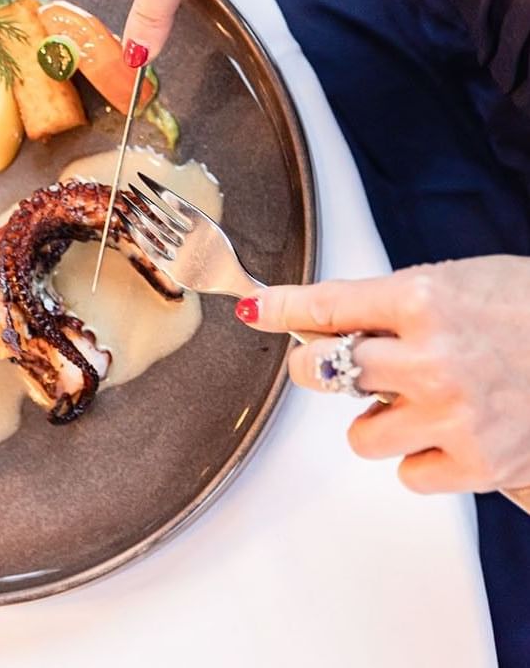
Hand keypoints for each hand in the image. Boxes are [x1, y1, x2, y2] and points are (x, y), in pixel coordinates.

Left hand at [236, 256, 529, 493]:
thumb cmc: (528, 309)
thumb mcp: (456, 282)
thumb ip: (389, 303)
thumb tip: (322, 317)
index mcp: (422, 298)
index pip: (327, 303)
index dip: (281, 307)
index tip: (254, 308)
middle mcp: (430, 357)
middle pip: (324, 371)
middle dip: (321, 366)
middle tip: (341, 362)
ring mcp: (451, 414)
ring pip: (359, 433)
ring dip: (378, 418)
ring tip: (421, 399)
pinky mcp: (475, 463)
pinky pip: (406, 474)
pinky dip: (420, 457)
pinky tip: (451, 431)